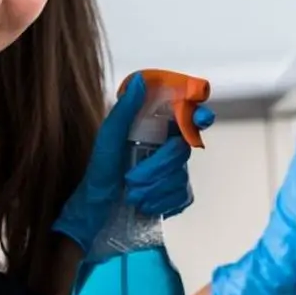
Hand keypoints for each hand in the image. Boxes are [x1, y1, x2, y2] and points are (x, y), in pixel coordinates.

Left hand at [52, 73, 215, 250]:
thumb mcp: (107, 140)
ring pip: (182, 176)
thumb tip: (139, 82)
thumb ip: (124, 111)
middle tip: (131, 179)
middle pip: (182, 151)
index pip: (187, 115)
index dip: (197, 114)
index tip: (199, 118)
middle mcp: (168, 148)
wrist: (95, 212)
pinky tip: (145, 205)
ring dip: (154, 189)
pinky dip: (162, 203)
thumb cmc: (98, 174)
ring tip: (132, 195)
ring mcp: (175, 172)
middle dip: (156, 168)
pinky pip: (183, 196)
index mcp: (155, 129)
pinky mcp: (177, 195)